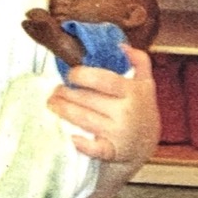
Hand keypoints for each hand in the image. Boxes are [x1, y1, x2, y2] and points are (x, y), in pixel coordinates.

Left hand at [47, 45, 159, 165]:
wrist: (145, 145)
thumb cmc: (139, 110)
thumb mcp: (145, 84)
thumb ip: (139, 61)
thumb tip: (122, 46)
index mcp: (133, 91)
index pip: (104, 80)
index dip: (82, 75)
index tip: (70, 74)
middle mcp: (127, 112)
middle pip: (88, 99)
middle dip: (66, 93)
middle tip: (54, 91)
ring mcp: (120, 133)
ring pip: (85, 119)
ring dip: (63, 110)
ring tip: (52, 103)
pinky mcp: (113, 151)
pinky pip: (95, 148)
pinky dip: (82, 144)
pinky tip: (71, 137)